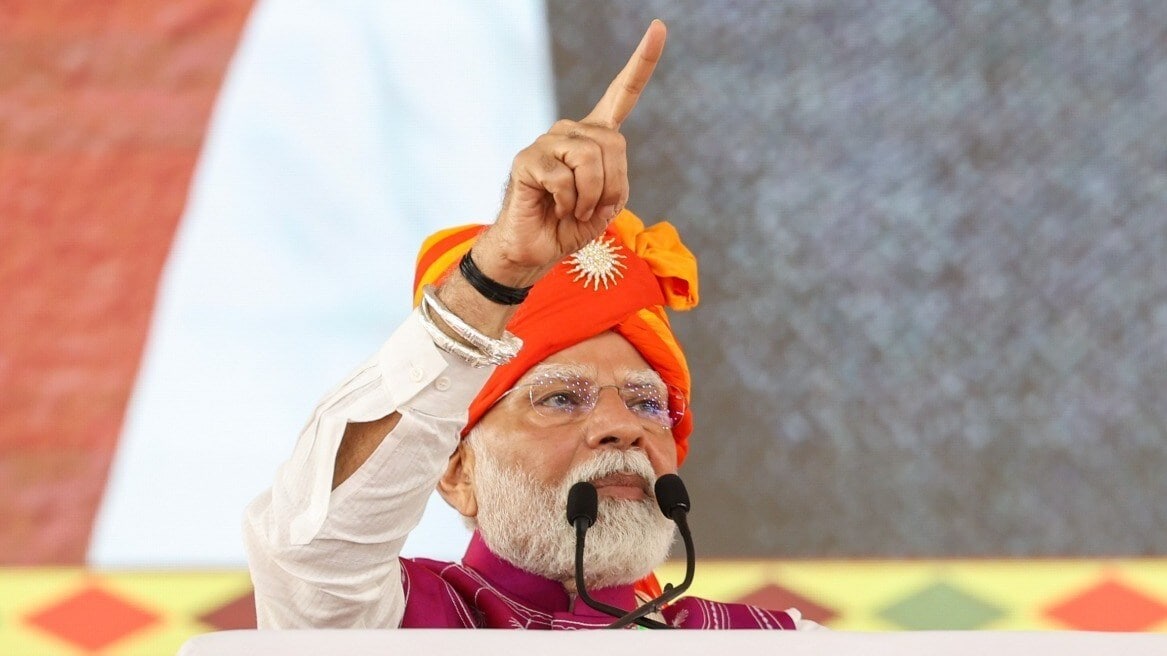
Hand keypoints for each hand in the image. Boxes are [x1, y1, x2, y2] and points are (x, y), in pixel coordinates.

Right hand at [474, 19, 667, 286]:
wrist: (536, 249)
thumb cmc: (570, 226)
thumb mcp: (607, 204)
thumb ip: (614, 179)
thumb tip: (595, 161)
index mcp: (596, 136)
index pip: (623, 93)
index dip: (643, 62)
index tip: (659, 27)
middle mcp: (572, 131)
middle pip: (614, 144)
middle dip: (612, 185)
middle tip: (592, 209)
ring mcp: (548, 142)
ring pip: (590, 159)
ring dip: (590, 197)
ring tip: (572, 209)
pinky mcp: (528, 159)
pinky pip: (565, 178)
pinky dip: (568, 203)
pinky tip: (554, 208)